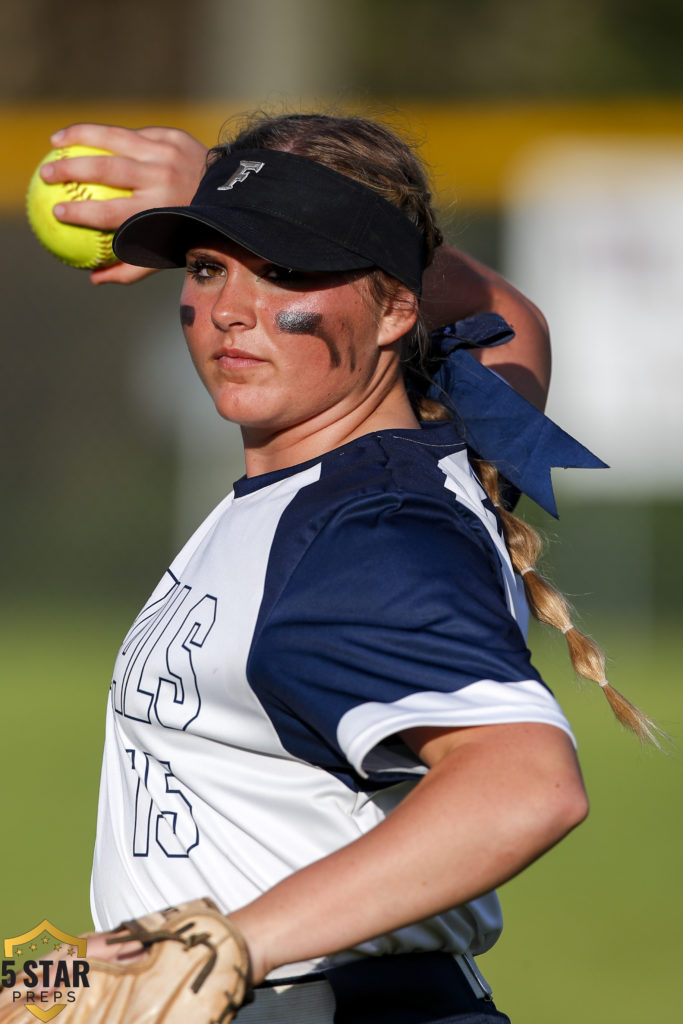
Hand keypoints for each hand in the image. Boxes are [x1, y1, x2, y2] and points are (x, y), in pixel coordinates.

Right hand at [42, 124, 207, 284]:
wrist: (231, 197)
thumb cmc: (190, 231)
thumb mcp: (167, 253)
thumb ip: (131, 267)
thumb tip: (94, 279)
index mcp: (160, 210)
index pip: (112, 212)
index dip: (81, 213)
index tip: (56, 212)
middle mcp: (162, 179)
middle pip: (106, 170)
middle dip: (70, 171)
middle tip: (45, 175)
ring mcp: (167, 153)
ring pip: (114, 139)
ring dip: (79, 137)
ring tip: (54, 143)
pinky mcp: (172, 135)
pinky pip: (132, 135)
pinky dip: (107, 135)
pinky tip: (83, 135)